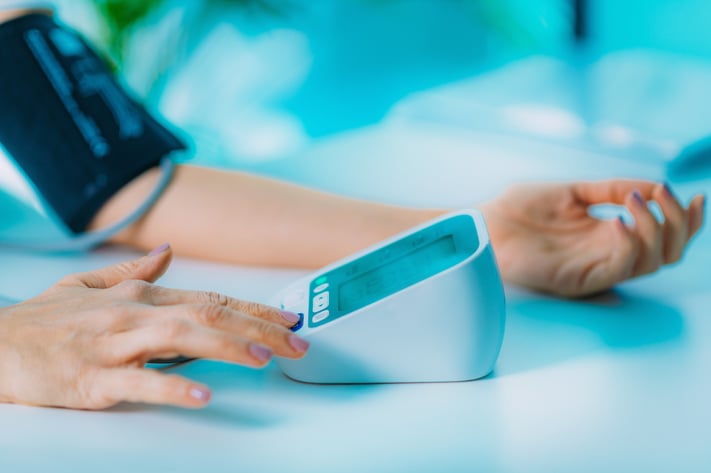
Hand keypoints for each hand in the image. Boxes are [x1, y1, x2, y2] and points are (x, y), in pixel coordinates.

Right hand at [0, 244, 308, 409]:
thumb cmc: (46, 321)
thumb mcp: (91, 285)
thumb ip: (137, 269)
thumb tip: (170, 252)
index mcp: (141, 296)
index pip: (211, 299)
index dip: (254, 309)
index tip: (289, 319)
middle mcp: (134, 314)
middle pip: (208, 315)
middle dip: (257, 328)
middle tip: (296, 343)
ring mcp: (114, 344)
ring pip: (180, 339)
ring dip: (227, 346)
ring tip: (263, 358)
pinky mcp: (92, 379)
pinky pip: (138, 382)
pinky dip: (173, 386)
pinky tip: (203, 395)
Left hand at [480, 180, 705, 296]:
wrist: (486, 223)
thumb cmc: (521, 209)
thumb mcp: (574, 191)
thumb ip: (612, 189)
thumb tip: (653, 185)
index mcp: (610, 234)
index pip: (663, 236)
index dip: (688, 221)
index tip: (698, 196)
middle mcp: (609, 253)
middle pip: (668, 253)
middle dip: (680, 224)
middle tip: (667, 197)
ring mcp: (596, 268)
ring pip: (652, 262)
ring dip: (655, 228)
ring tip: (635, 201)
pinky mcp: (579, 280)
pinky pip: (619, 268)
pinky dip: (629, 244)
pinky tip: (618, 220)